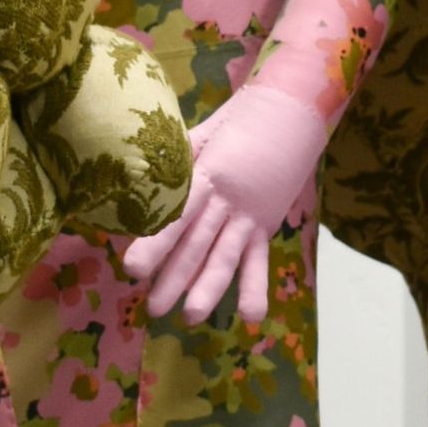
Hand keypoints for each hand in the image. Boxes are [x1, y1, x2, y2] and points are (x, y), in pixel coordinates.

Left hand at [121, 83, 330, 329]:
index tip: (132, 268)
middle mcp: (227, 201)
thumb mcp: (204, 131)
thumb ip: (176, 158)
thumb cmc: (241, 116)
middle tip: (152, 308)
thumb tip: (142, 174)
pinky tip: (252, 317)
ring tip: (190, 317)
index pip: (177, 215)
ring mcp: (249, 215)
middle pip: (196, 244)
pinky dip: (255, 288)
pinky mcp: (266, 224)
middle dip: (173, 278)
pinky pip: (259, 260)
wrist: (295, 109)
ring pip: (226, 257)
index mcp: (207, 174)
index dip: (155, 243)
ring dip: (208, 289)